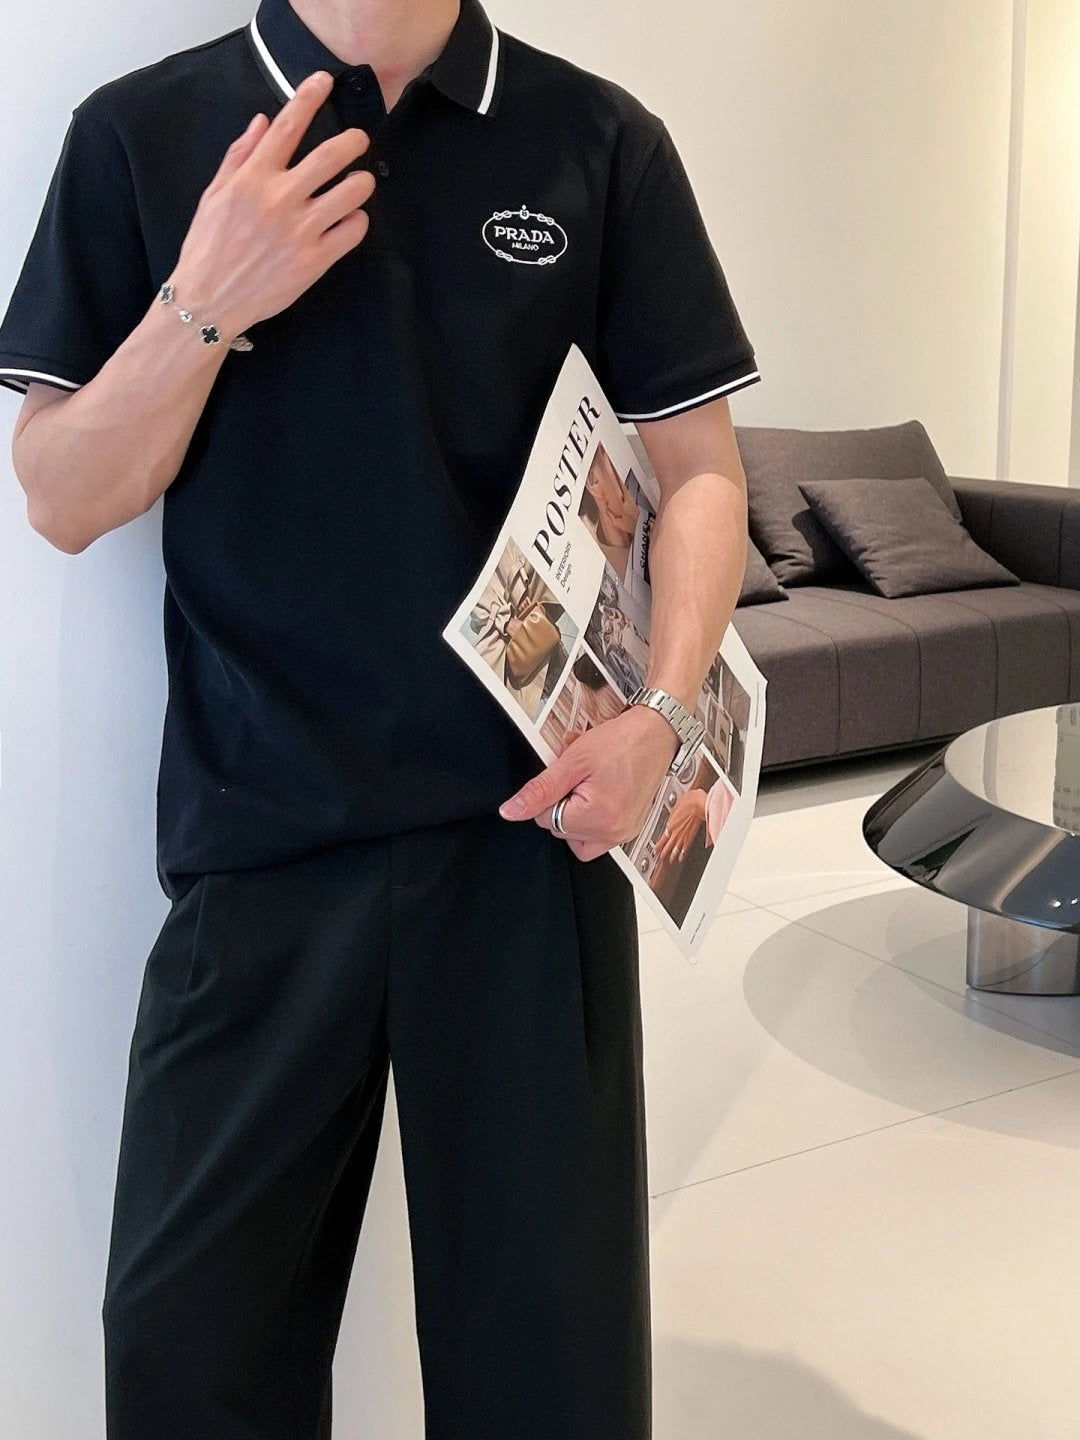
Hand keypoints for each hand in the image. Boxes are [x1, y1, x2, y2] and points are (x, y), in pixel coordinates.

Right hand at [170, 71, 375, 340]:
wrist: (209, 300)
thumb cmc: (208, 247)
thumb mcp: (214, 194)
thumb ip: (239, 156)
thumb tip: (263, 122)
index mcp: (252, 177)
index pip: (287, 126)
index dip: (309, 97)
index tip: (324, 81)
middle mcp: (279, 199)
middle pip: (331, 155)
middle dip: (353, 141)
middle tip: (360, 140)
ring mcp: (300, 230)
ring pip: (352, 192)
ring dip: (362, 182)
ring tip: (360, 183)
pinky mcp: (315, 261)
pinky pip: (353, 231)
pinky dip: (358, 221)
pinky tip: (350, 220)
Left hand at [499, 703, 679, 860]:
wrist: (655, 734)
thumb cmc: (619, 742)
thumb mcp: (572, 761)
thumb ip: (539, 790)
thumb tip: (511, 812)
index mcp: (597, 816)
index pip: (546, 820)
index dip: (551, 794)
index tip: (569, 776)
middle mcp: (613, 832)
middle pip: (562, 831)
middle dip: (564, 805)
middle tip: (581, 779)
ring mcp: (624, 834)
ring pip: (577, 838)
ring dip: (576, 816)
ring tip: (590, 788)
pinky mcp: (630, 831)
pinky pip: (598, 839)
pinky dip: (591, 822)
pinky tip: (599, 799)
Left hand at [652, 788, 706, 865]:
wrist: (699, 805)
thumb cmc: (689, 801)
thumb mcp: (677, 805)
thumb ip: (674, 813)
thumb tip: (674, 814)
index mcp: (670, 824)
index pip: (662, 837)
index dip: (658, 845)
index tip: (656, 849)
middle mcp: (675, 832)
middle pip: (667, 845)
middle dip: (663, 852)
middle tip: (660, 857)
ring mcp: (683, 835)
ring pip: (675, 848)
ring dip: (672, 855)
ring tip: (669, 860)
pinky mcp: (691, 837)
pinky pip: (685, 848)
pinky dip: (682, 854)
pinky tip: (680, 858)